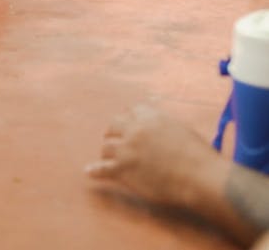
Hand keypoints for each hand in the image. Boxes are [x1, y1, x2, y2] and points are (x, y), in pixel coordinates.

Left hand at [85, 104, 214, 207]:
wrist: (198, 176)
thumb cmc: (198, 155)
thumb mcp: (181, 129)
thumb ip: (165, 126)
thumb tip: (160, 129)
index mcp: (150, 116)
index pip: (132, 111)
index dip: (130, 119)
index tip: (130, 125)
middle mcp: (135, 128)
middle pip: (114, 124)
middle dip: (114, 132)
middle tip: (114, 139)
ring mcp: (127, 149)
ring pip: (106, 146)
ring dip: (107, 152)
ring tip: (108, 157)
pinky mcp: (123, 170)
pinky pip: (103, 169)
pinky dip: (95, 171)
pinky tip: (89, 172)